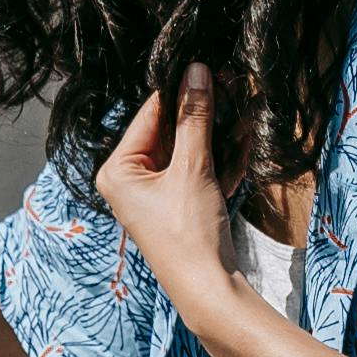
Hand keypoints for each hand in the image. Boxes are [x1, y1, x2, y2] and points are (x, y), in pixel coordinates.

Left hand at [96, 69, 236, 311]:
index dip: (179, 92)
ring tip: (239, 114)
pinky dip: (215, 159)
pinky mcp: (173, 206)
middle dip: (200, 114)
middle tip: (228, 87)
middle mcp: (127, 180)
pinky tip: (239, 143)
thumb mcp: (193, 167)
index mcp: (116, 169)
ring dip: (213, 135)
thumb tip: (196, 71)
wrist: (208, 288)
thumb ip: (194, 117)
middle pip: (166, 131)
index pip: (148, 115)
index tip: (206, 68)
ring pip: (184, 150)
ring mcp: (150, 195)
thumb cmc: (190, 233)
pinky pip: (193, 171)